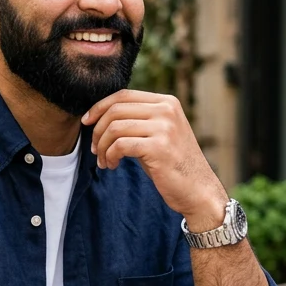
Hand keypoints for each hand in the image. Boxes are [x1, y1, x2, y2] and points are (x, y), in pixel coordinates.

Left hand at [82, 91, 226, 229]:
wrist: (198, 190)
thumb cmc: (173, 164)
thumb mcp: (158, 134)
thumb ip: (138, 120)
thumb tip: (101, 114)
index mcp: (167, 102)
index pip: (123, 95)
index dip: (100, 107)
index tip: (87, 122)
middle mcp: (167, 110)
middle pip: (116, 110)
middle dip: (98, 130)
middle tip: (95, 149)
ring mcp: (164, 127)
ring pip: (114, 128)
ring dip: (103, 147)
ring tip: (104, 161)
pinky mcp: (159, 147)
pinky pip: (120, 145)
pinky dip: (110, 156)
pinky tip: (112, 165)